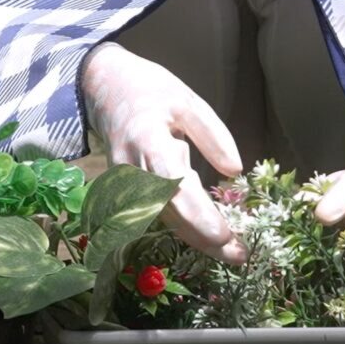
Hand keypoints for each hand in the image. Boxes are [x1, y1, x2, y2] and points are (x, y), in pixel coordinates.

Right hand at [80, 42, 247, 264]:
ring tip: (230, 251)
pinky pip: (155, 213)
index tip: (225, 236)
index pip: (173, 186)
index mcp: (147, 140)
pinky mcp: (124, 189)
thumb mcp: (187, 101)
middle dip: (204, 238)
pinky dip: (182, 227)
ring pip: (162, 218)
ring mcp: (123, 182)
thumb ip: (212, 135)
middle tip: (240, 255)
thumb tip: (235, 170)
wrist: (105, 88)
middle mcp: (131, 167)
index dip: (198, 215)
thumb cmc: (151, 92)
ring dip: (195, 238)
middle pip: (168, 212)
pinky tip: (206, 237)